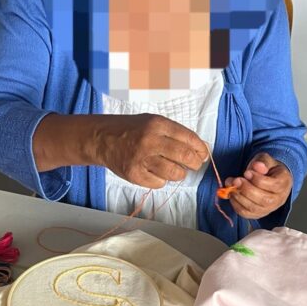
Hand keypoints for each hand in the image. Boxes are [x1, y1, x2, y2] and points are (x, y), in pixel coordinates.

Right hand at [93, 114, 207, 187]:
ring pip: (174, 173)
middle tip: (195, 165)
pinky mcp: (134, 174)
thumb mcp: (154, 122)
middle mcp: (150, 141)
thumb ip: (176, 133)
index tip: (203, 154)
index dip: (201, 149)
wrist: (103, 138)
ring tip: (174, 169)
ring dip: (179, 174)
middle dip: (195, 163)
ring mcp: (141, 158)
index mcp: (158, 124)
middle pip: (185, 156)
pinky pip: (159, 183)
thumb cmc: (133, 129)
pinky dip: (162, 180)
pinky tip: (157, 172)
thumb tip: (201, 148)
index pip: (190, 138)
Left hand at [225, 153, 292, 219]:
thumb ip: (263, 161)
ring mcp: (269, 209)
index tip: (246, 172)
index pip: (272, 185)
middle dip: (247, 189)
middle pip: (264, 199)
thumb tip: (257, 166)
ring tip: (231, 185)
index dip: (257, 179)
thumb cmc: (269, 169)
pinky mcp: (258, 213)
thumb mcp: (267, 160)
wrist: (271, 179)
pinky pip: (246, 214)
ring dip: (239, 197)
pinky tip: (232, 194)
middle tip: (236, 180)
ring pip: (254, 208)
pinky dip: (236, 205)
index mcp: (284, 183)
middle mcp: (279, 199)